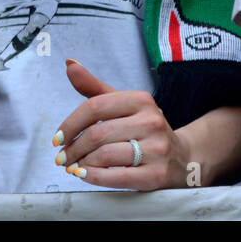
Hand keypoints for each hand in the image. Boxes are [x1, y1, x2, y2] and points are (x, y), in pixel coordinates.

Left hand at [51, 59, 190, 190]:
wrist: (182, 158)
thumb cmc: (145, 130)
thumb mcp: (123, 106)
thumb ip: (95, 88)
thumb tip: (70, 64)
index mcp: (141, 100)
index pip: (95, 107)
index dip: (71, 124)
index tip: (58, 138)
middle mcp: (151, 121)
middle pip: (97, 133)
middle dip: (73, 148)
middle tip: (62, 158)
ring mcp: (156, 148)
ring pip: (105, 155)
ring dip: (82, 163)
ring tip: (74, 166)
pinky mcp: (157, 174)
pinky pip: (117, 176)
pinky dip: (94, 177)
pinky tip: (85, 175)